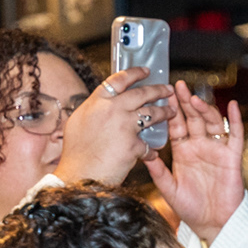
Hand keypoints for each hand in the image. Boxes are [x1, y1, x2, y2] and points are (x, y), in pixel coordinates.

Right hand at [53, 67, 174, 188]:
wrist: (79, 176)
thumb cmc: (76, 154)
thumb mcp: (78, 122)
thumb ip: (94, 110)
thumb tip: (101, 105)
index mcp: (97, 101)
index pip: (119, 80)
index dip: (135, 73)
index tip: (145, 71)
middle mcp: (112, 109)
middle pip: (141, 94)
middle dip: (158, 90)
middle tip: (167, 89)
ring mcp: (124, 126)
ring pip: (152, 114)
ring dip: (164, 113)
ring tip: (171, 113)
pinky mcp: (133, 145)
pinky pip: (148, 145)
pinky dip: (151, 150)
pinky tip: (152, 153)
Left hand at [144, 81, 245, 244]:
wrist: (212, 224)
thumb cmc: (190, 208)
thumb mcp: (168, 188)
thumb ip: (157, 171)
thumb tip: (143, 153)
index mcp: (183, 151)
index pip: (176, 125)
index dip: (170, 110)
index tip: (162, 94)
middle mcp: (199, 146)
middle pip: (193, 118)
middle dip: (186, 102)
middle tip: (177, 86)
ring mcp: (216, 150)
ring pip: (211, 122)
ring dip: (204, 109)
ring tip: (194, 98)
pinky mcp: (232, 157)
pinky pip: (235, 134)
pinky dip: (234, 119)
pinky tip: (230, 105)